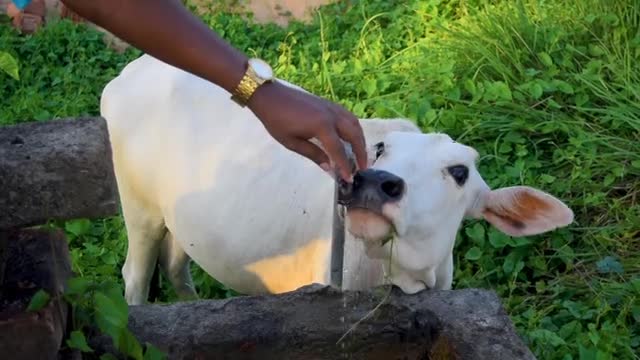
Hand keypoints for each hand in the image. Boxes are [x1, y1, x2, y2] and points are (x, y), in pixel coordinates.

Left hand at [248, 80, 367, 181]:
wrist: (270, 96)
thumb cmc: (277, 121)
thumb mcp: (292, 142)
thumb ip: (313, 154)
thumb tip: (329, 168)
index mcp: (322, 126)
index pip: (339, 150)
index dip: (345, 165)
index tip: (350, 178)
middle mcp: (332, 115)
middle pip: (354, 135)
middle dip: (361, 152)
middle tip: (363, 167)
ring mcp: (332, 107)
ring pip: (354, 123)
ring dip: (360, 139)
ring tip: (360, 153)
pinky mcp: (329, 103)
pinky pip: (348, 116)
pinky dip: (354, 128)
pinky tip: (352, 136)